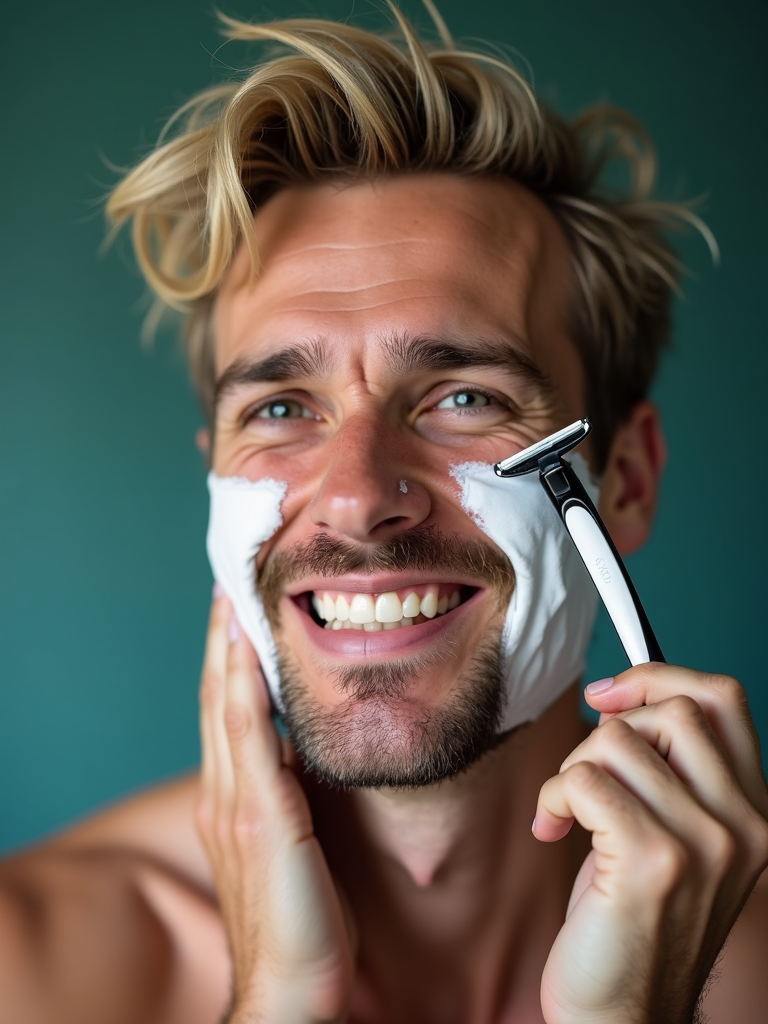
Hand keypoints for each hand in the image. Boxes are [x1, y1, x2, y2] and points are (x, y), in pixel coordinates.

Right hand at [196, 591, 354, 1023]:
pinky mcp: (262, 817)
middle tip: (231, 582)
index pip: (227, 711)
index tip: (238, 610)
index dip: (229, 658)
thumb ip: (288, 796)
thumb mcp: (294, 843)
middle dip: (224, 638)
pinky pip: (250, 735)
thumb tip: (304, 750)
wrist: (292, 990)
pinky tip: (249, 648)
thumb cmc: (303, 922)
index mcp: (234, 798)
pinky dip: (246, 685)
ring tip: (235, 595)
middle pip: (219, 696)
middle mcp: (226, 793)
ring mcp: (238, 804)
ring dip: (230, 647)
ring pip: (227, 705)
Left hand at [534, 663, 767, 1023]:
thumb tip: (622, 696)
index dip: (659, 677)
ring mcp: (705, 843)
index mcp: (753, 811)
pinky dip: (555, 796)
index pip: (723, 700)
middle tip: (583, 776)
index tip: (609, 694)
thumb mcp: (673, 834)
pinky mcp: (652, 861)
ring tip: (569, 814)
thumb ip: (669, 768)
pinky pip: (584, 780)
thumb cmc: (634, 920)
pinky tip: (555, 829)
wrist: (625, 1015)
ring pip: (616, 743)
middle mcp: (743, 825)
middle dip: (605, 731)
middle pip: (669, 710)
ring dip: (572, 770)